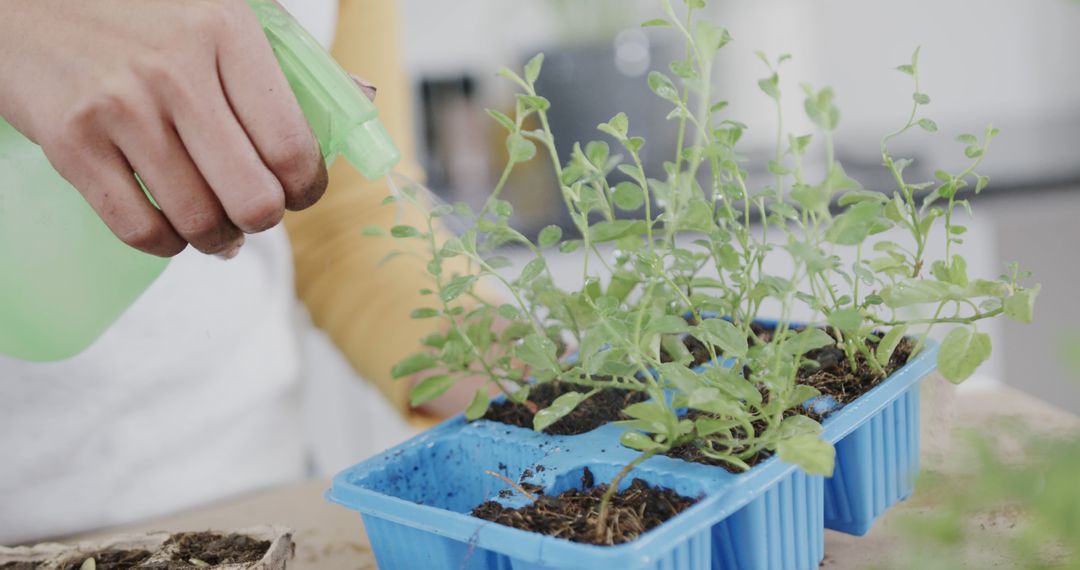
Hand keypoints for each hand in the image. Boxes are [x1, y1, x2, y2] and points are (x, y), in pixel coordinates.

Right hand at [0, 0, 327, 256]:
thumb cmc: (139, 11)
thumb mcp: (221, 11)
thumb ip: (291, 61)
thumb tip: (363, 99)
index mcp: (228, 30)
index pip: (293, 146)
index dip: (307, 189)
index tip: (300, 193)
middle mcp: (176, 69)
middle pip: (253, 198)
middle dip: (262, 220)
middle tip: (253, 212)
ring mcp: (120, 106)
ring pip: (199, 221)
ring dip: (216, 240)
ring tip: (215, 227)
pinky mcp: (70, 140)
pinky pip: (139, 230)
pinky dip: (164, 244)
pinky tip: (170, 228)